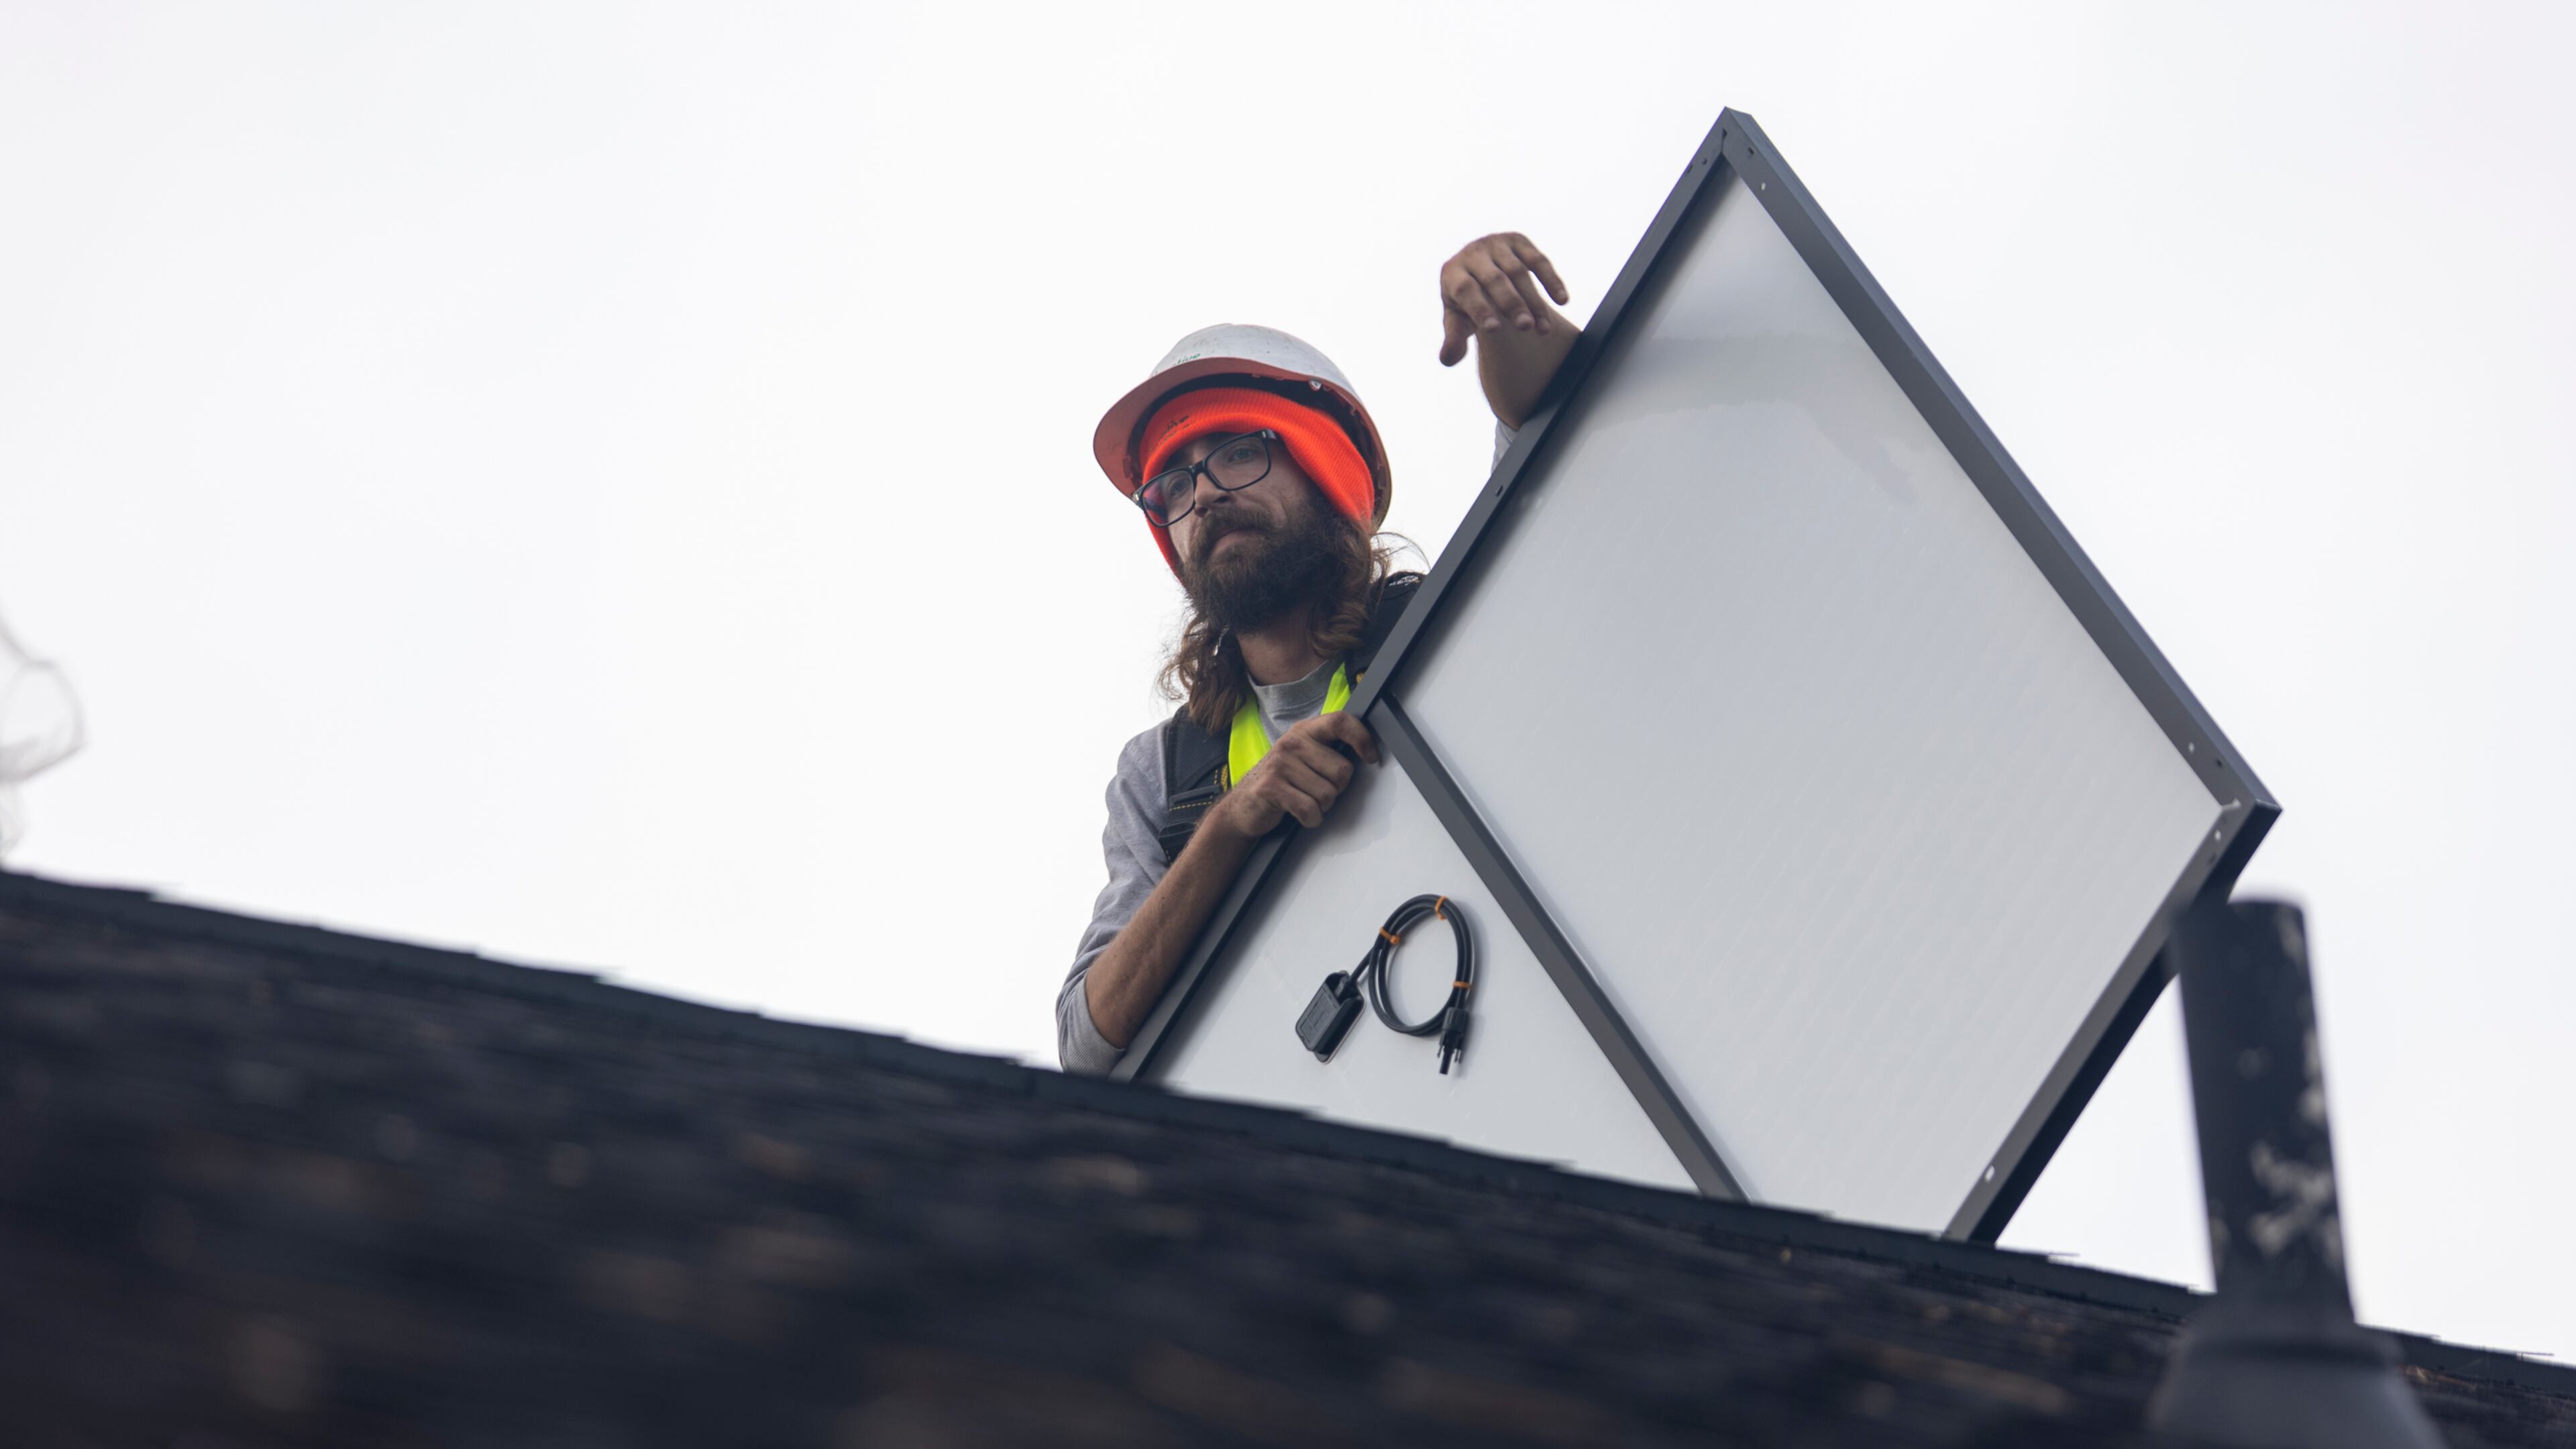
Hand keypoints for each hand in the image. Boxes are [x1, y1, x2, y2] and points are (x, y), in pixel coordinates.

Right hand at [1209, 712, 1379, 837]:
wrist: (1243, 805)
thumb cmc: (1280, 781)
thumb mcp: (1302, 756)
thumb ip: (1328, 750)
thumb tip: (1367, 752)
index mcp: (1303, 731)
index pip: (1340, 722)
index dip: (1362, 738)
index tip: (1371, 757)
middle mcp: (1292, 743)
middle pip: (1342, 770)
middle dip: (1337, 789)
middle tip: (1318, 791)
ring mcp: (1279, 765)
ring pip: (1328, 794)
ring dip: (1322, 806)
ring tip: (1304, 800)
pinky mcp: (1271, 788)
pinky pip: (1310, 810)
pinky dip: (1311, 819)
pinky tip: (1299, 814)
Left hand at [1438, 232, 1570, 366]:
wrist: (1477, 269)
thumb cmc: (1465, 302)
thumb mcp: (1457, 320)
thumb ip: (1454, 339)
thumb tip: (1447, 360)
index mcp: (1452, 273)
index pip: (1466, 289)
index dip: (1479, 308)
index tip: (1494, 329)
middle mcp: (1473, 254)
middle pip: (1495, 279)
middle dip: (1512, 304)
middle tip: (1525, 327)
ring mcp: (1496, 244)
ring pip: (1519, 271)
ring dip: (1534, 300)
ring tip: (1543, 329)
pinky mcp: (1518, 241)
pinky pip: (1538, 260)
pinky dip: (1551, 280)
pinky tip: (1562, 300)